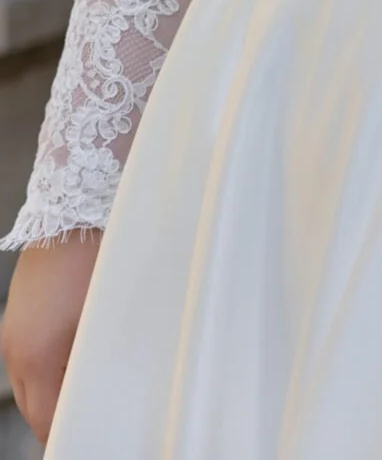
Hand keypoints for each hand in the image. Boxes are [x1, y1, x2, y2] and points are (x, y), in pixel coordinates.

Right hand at [1, 232, 101, 441]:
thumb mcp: (104, 319)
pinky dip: (43, 371)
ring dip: (49, 395)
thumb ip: (99, 363)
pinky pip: (25, 360)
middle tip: (88, 424)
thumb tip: (106, 392)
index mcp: (37, 358)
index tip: (88, 441)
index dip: (66, 436)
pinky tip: (72, 363)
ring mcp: (12, 332)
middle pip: (32, 409)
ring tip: (83, 397)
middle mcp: (16, 350)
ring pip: (27, 385)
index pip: (46, 421)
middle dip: (56, 421)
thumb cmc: (100, 261)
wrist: (75, 208)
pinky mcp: (16, 315)